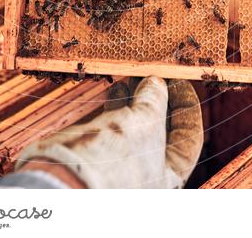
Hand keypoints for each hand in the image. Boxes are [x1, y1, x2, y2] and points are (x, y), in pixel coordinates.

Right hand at [16, 77, 203, 188]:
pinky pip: (115, 123)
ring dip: (136, 97)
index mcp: (167, 177)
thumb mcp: (145, 122)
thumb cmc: (113, 159)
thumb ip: (155, 99)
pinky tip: (116, 86)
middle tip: (154, 74)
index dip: (186, 107)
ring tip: (133, 76)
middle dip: (158, 98)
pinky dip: (117, 103)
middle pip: (161, 129)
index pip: (188, 139)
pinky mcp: (99, 151)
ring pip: (136, 123)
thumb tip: (156, 82)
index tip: (180, 82)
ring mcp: (121, 162)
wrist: (63, 176)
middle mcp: (146, 173)